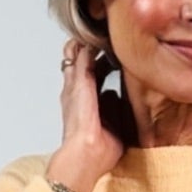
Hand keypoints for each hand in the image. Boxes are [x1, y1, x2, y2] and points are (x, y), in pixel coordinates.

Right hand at [47, 37, 130, 191]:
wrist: (84, 159)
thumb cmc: (97, 153)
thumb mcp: (113, 128)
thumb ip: (115, 111)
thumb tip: (117, 97)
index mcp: (83, 105)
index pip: (90, 79)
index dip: (97, 65)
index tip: (107, 54)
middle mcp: (75, 95)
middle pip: (79, 65)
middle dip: (85, 51)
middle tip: (96, 36)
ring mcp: (75, 90)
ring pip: (77, 59)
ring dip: (83, 46)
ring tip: (92, 32)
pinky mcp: (79, 87)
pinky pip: (82, 62)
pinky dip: (87, 50)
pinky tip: (94, 39)